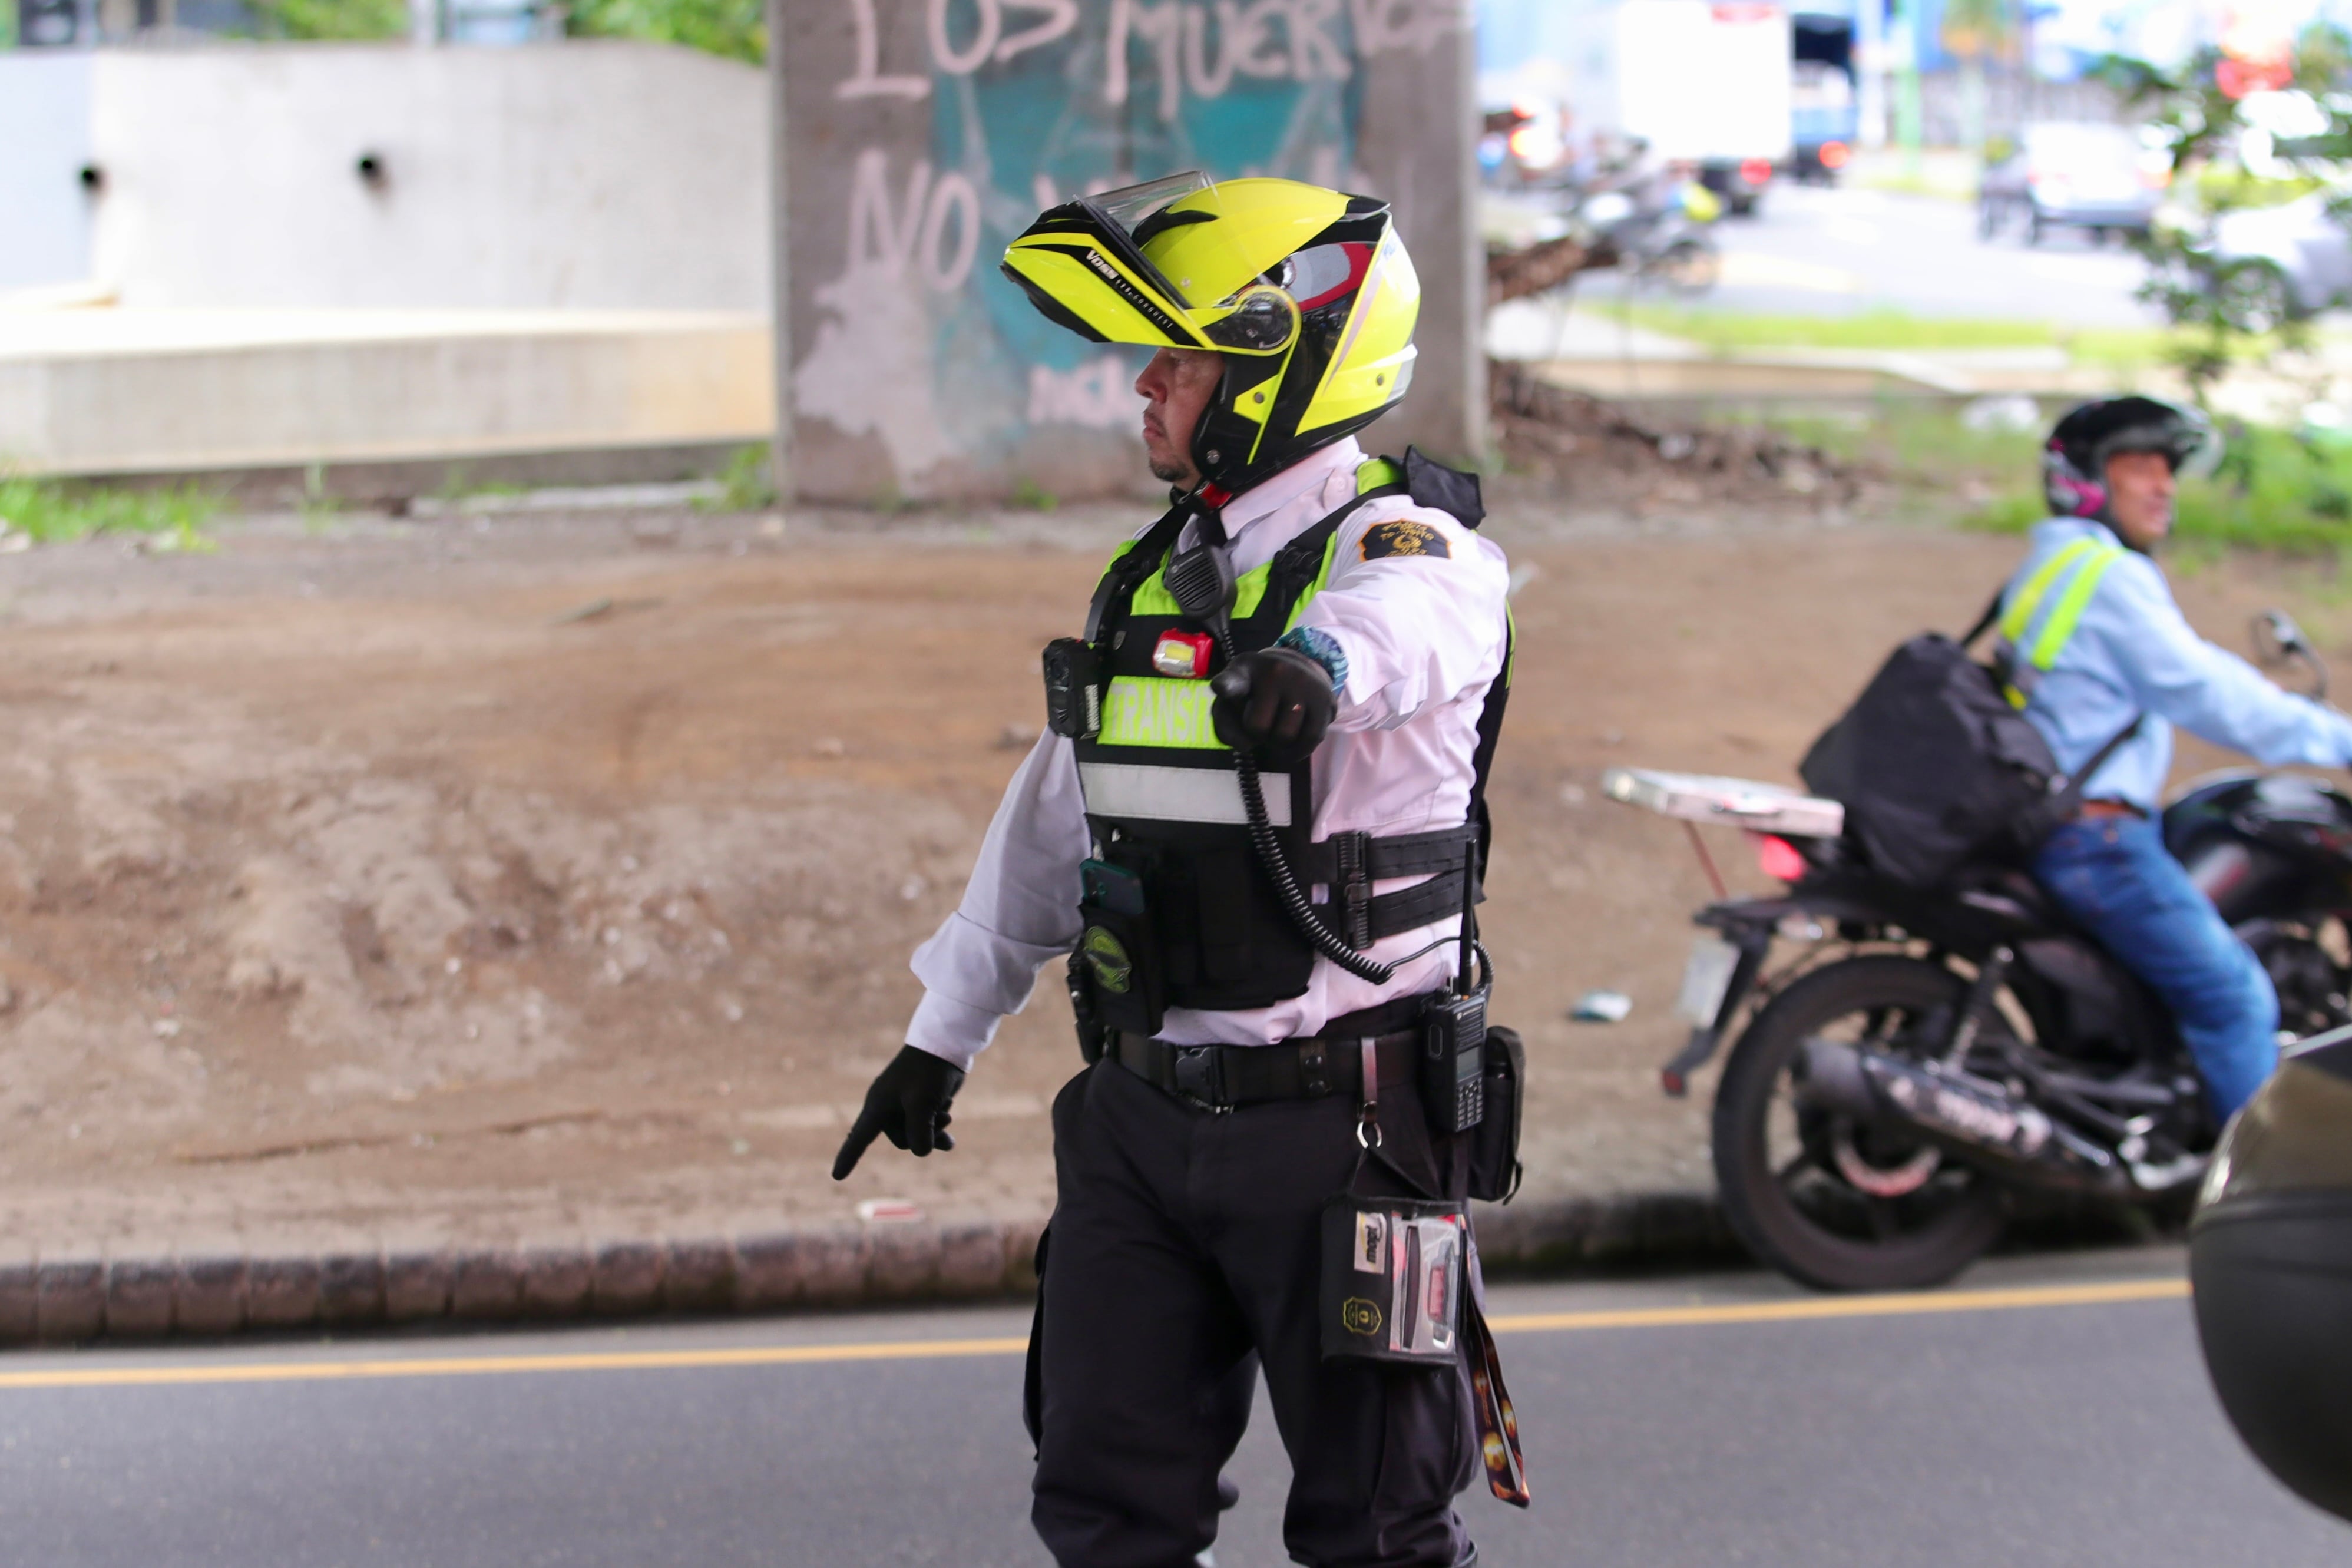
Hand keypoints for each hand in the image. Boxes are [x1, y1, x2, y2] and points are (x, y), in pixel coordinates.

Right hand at [831, 1045, 966, 1179]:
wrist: (944, 1046)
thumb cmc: (928, 1072)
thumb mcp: (922, 1103)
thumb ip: (919, 1132)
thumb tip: (921, 1152)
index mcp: (878, 1105)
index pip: (859, 1137)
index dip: (848, 1157)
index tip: (837, 1176)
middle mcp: (887, 1108)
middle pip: (903, 1141)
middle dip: (923, 1135)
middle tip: (940, 1118)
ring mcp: (904, 1108)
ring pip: (917, 1136)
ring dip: (934, 1130)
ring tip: (946, 1116)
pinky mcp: (920, 1106)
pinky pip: (926, 1129)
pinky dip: (938, 1129)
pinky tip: (949, 1125)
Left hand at [1210, 647, 1335, 768]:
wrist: (1296, 669)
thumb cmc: (1256, 692)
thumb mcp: (1232, 700)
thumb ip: (1226, 726)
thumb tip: (1244, 745)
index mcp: (1244, 671)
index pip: (1232, 681)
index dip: (1226, 686)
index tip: (1221, 688)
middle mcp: (1274, 672)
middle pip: (1258, 729)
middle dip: (1258, 734)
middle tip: (1264, 721)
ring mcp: (1302, 683)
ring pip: (1285, 737)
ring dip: (1279, 743)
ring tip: (1278, 727)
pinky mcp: (1324, 698)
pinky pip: (1310, 738)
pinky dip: (1299, 750)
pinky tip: (1292, 745)